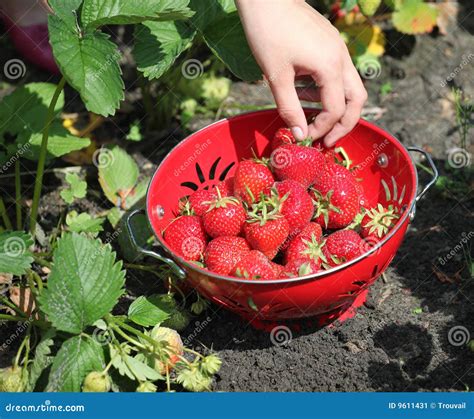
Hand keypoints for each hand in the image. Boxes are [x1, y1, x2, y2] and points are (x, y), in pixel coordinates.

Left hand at [236, 0, 366, 146]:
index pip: (335, 110)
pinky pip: (339, 73)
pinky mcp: (331, 43)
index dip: (321, 129)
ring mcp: (338, 49)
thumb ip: (290, 109)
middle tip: (326, 140)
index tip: (305, 139)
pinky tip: (305, 91)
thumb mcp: (277, 76)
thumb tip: (300, 135)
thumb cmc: (267, 33)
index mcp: (330, 66)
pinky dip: (328, 89)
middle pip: (357, 100)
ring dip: (336, 107)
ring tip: (311, 116)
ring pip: (351, 87)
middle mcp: (341, 57)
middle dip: (344, 124)